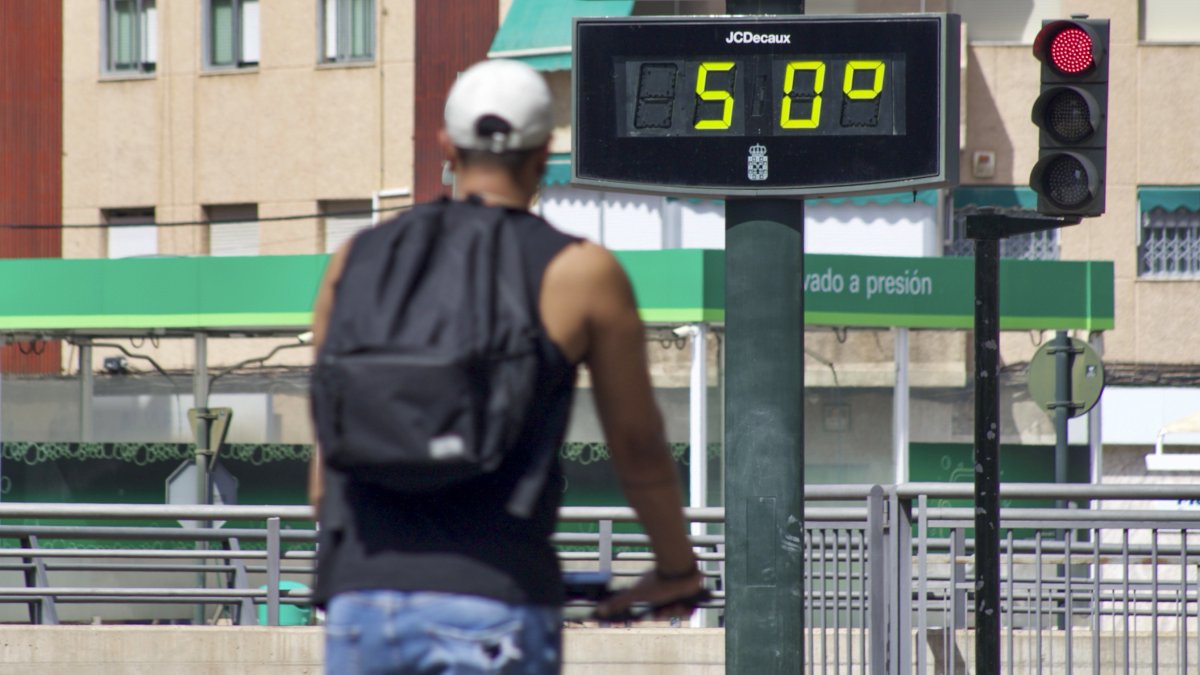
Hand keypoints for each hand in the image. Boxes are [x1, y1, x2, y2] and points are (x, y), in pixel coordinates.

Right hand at [593, 567, 707, 621]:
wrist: (679, 569)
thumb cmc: (658, 582)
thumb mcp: (637, 595)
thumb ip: (619, 602)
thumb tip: (599, 610)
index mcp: (655, 594)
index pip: (655, 611)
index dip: (656, 615)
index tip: (655, 614)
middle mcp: (667, 593)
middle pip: (668, 612)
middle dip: (668, 614)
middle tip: (668, 608)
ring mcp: (680, 592)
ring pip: (679, 611)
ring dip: (678, 611)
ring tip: (678, 604)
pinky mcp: (692, 593)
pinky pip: (691, 607)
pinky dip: (688, 608)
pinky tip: (685, 604)